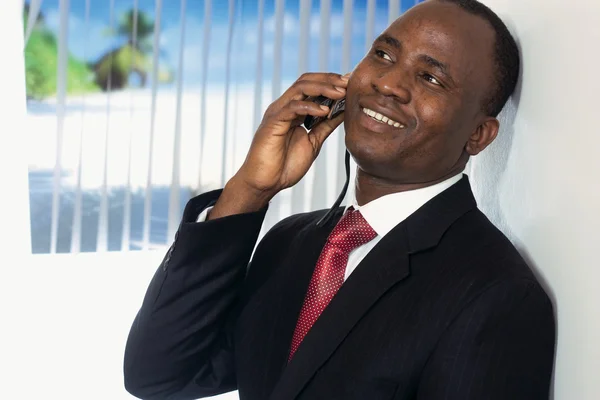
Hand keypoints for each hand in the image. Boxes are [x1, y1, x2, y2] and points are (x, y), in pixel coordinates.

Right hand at [209, 73, 347, 219]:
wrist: (265, 183)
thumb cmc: (285, 165)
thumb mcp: (313, 141)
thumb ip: (325, 126)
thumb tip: (343, 112)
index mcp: (293, 110)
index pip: (311, 86)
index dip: (331, 82)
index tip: (350, 84)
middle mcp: (284, 107)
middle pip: (306, 80)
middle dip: (329, 79)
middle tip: (348, 83)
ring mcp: (277, 112)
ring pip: (300, 88)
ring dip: (323, 87)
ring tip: (340, 93)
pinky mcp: (273, 122)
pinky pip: (292, 107)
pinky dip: (310, 106)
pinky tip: (325, 111)